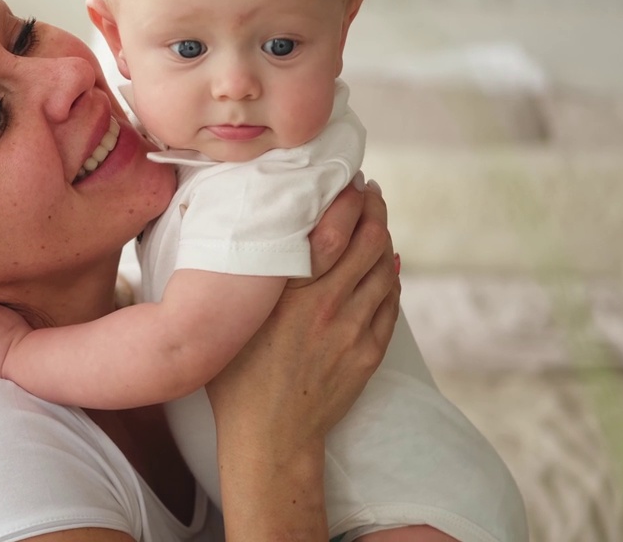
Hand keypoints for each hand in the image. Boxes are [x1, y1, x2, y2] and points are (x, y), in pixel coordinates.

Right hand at [206, 177, 399, 525]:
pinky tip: (387, 264)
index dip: (348, 200)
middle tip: (369, 192)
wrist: (270, 438)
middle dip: (374, 210)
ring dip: (384, 238)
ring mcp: (353, 331)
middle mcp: (327, 307)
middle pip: (369, 242)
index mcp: (291, 295)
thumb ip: (247, 279)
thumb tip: (247, 238)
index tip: (349, 182)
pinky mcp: (369, 353)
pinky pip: (389, 303)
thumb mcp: (232, 321)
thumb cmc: (236, 380)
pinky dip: (390, 277)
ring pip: (384, 269)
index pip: (334, 230)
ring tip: (377, 220)